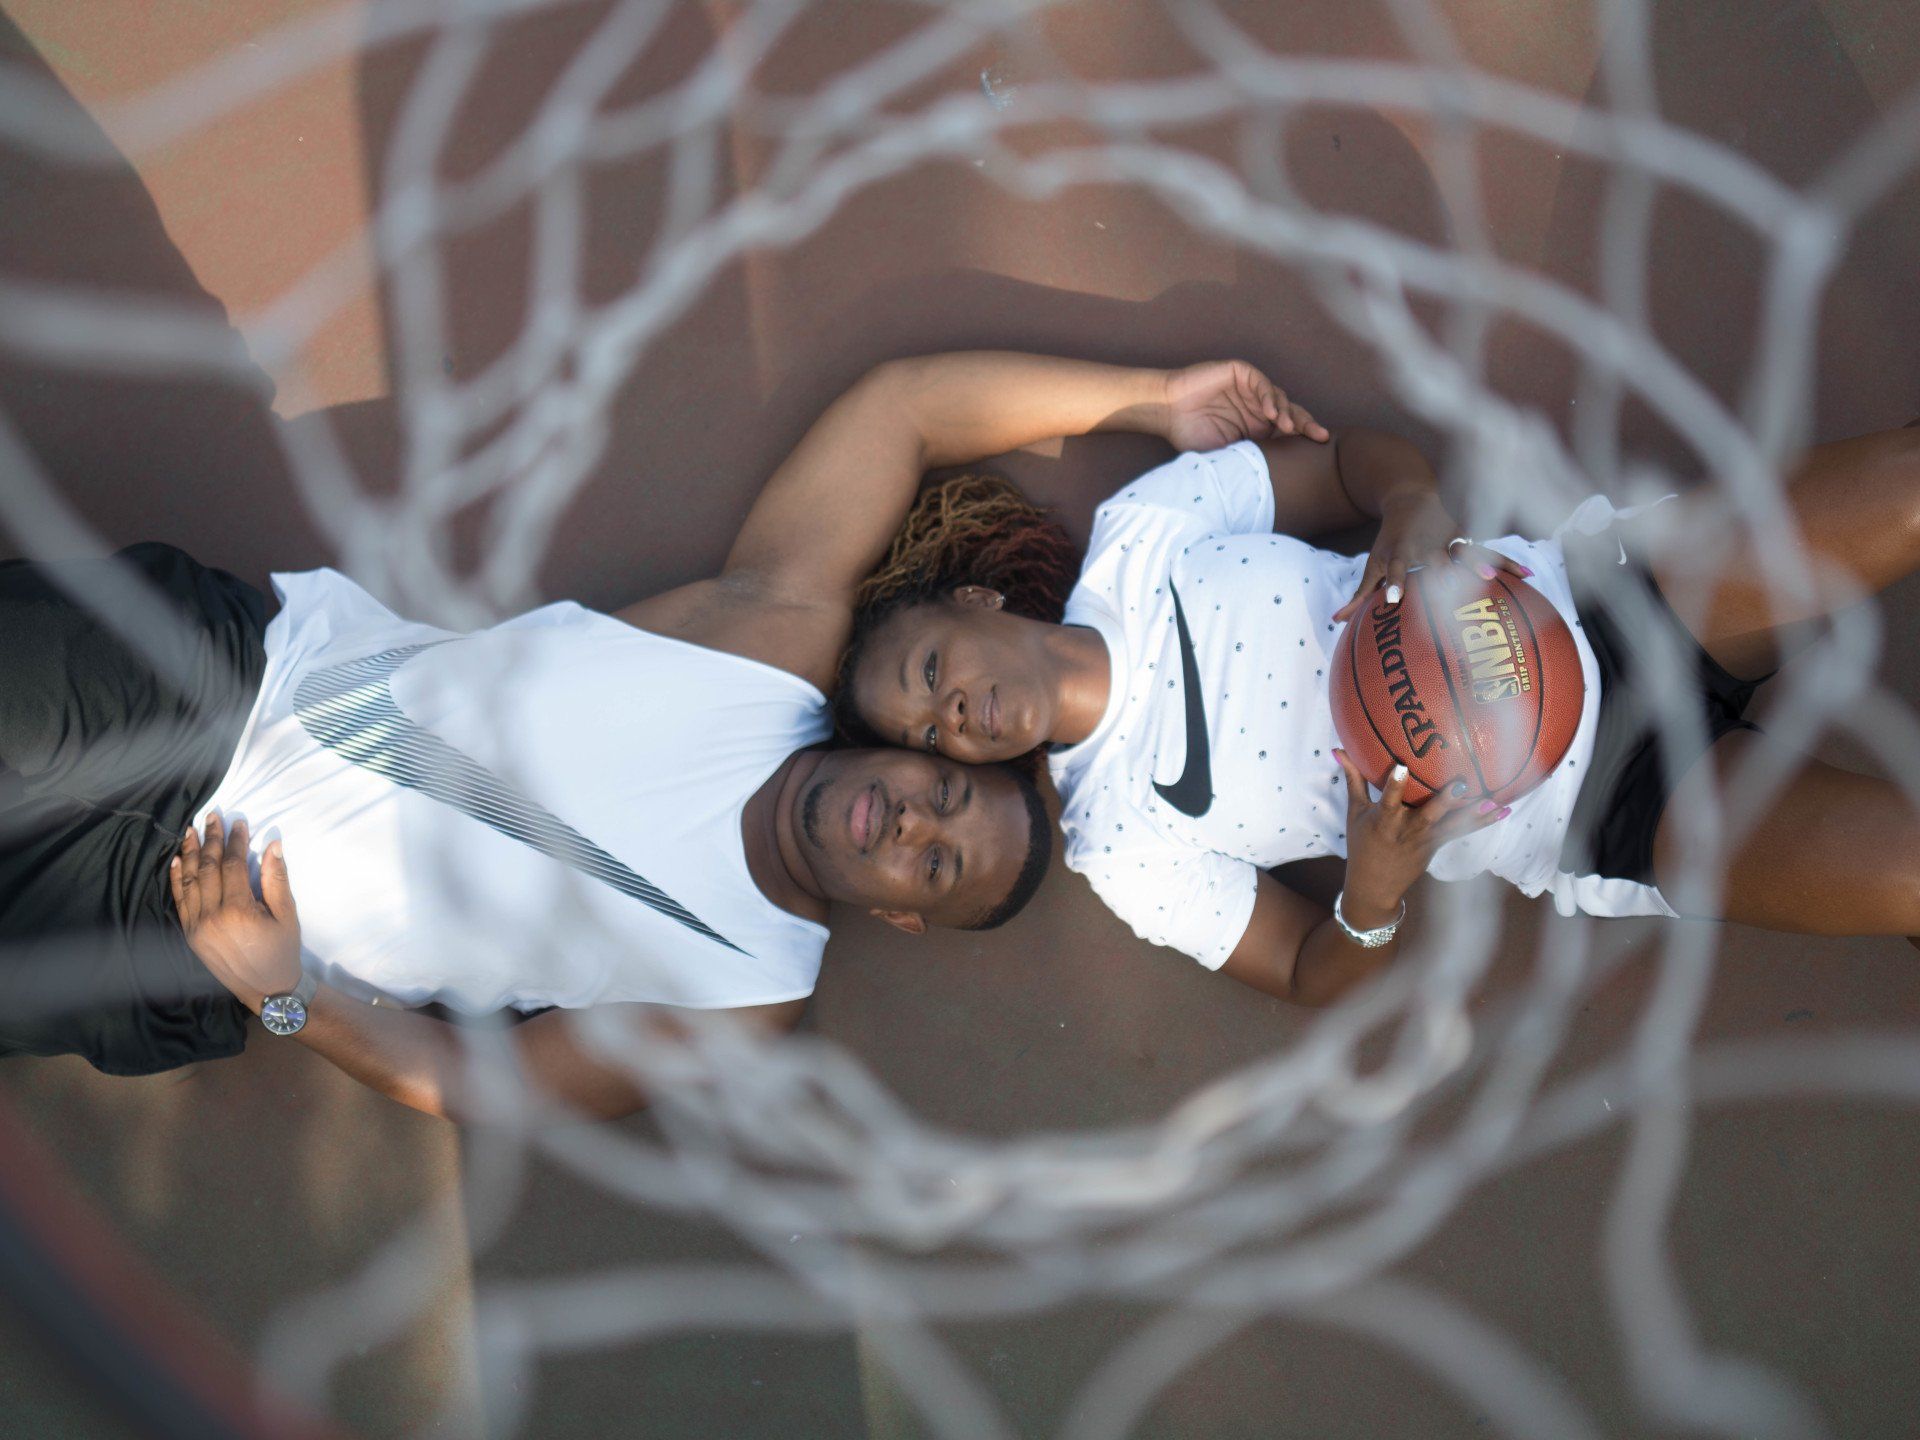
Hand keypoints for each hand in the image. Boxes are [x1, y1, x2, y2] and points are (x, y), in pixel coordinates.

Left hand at [170, 813, 301, 1011]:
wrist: (268, 990)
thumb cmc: (283, 951)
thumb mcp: (287, 915)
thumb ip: (277, 879)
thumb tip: (273, 844)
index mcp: (237, 910)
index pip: (233, 864)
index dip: (236, 840)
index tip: (239, 821)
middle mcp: (211, 916)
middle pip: (208, 868)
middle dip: (211, 839)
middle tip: (213, 816)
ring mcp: (196, 926)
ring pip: (189, 881)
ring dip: (189, 853)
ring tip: (191, 830)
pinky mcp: (189, 934)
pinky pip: (179, 901)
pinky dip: (176, 879)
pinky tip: (176, 860)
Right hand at [1162, 360, 1329, 451]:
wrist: (1167, 412)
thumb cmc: (1190, 435)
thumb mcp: (1225, 453)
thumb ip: (1249, 455)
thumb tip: (1276, 476)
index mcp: (1256, 426)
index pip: (1287, 429)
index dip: (1303, 435)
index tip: (1320, 446)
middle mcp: (1256, 406)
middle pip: (1290, 412)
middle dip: (1306, 423)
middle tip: (1318, 435)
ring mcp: (1249, 389)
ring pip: (1279, 397)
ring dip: (1286, 412)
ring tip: (1287, 427)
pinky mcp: (1241, 373)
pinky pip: (1261, 383)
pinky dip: (1268, 396)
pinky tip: (1269, 412)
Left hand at [1332, 489, 1532, 622]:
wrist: (1411, 495)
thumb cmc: (1390, 539)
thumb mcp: (1373, 562)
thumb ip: (1360, 593)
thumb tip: (1336, 620)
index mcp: (1401, 553)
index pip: (1396, 568)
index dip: (1394, 582)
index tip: (1392, 599)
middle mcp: (1426, 545)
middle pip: (1435, 562)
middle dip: (1442, 576)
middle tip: (1450, 595)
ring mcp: (1449, 538)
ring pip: (1467, 553)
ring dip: (1479, 564)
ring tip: (1492, 579)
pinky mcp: (1469, 534)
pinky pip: (1490, 551)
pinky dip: (1507, 562)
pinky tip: (1527, 576)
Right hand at [1332, 750, 1508, 920]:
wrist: (1374, 886)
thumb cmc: (1362, 844)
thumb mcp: (1355, 812)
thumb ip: (1353, 779)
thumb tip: (1338, 749)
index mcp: (1384, 821)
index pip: (1388, 800)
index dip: (1394, 785)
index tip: (1401, 767)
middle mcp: (1407, 830)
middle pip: (1428, 814)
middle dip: (1445, 800)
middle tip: (1461, 783)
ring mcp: (1425, 839)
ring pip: (1451, 824)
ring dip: (1473, 814)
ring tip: (1494, 802)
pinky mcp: (1437, 844)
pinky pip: (1462, 831)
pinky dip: (1482, 822)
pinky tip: (1503, 811)